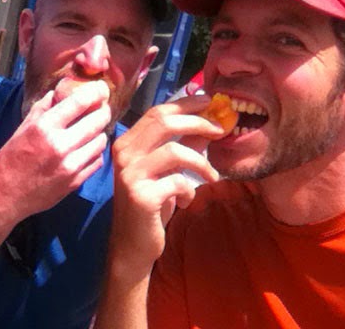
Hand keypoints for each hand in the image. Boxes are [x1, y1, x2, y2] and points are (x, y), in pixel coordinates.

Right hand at [0, 80, 111, 224]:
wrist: (5, 195)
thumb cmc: (12, 158)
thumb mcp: (23, 127)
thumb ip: (44, 107)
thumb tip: (62, 90)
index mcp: (44, 128)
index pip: (79, 102)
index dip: (96, 92)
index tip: (101, 88)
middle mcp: (59, 145)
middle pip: (97, 120)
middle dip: (104, 110)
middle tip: (103, 107)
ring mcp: (70, 166)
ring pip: (101, 141)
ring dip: (100, 132)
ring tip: (93, 129)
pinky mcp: (76, 182)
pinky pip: (97, 161)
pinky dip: (95, 152)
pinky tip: (87, 149)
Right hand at [109, 95, 222, 281]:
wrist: (132, 244)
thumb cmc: (150, 204)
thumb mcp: (166, 171)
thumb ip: (184, 145)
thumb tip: (209, 122)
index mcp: (127, 143)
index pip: (157, 112)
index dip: (185, 103)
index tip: (209, 100)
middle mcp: (123, 154)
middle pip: (164, 123)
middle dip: (198, 122)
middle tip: (221, 130)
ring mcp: (130, 175)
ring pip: (175, 152)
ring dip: (201, 163)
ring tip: (212, 177)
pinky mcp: (141, 197)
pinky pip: (178, 182)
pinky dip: (189, 191)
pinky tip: (185, 201)